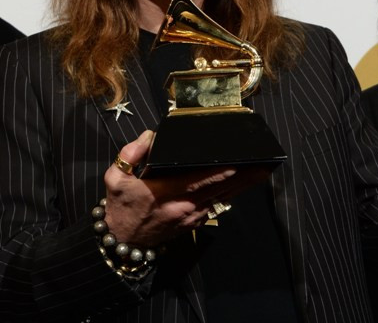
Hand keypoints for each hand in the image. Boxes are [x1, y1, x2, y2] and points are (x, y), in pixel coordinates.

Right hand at [102, 130, 269, 246]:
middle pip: (218, 189)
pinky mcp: (194, 223)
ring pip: (221, 198)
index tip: (236, 163)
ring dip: (242, 186)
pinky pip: (215, 206)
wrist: (123, 241)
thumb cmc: (120, 205)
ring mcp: (190, 217)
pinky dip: (230, 195)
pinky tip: (242, 185)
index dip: (218, 173)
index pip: (196, 181)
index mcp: (162, 192)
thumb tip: (151, 136)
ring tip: (261, 172)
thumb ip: (131, 153)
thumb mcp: (115, 177)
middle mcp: (181, 206)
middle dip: (242, 177)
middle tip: (263, 165)